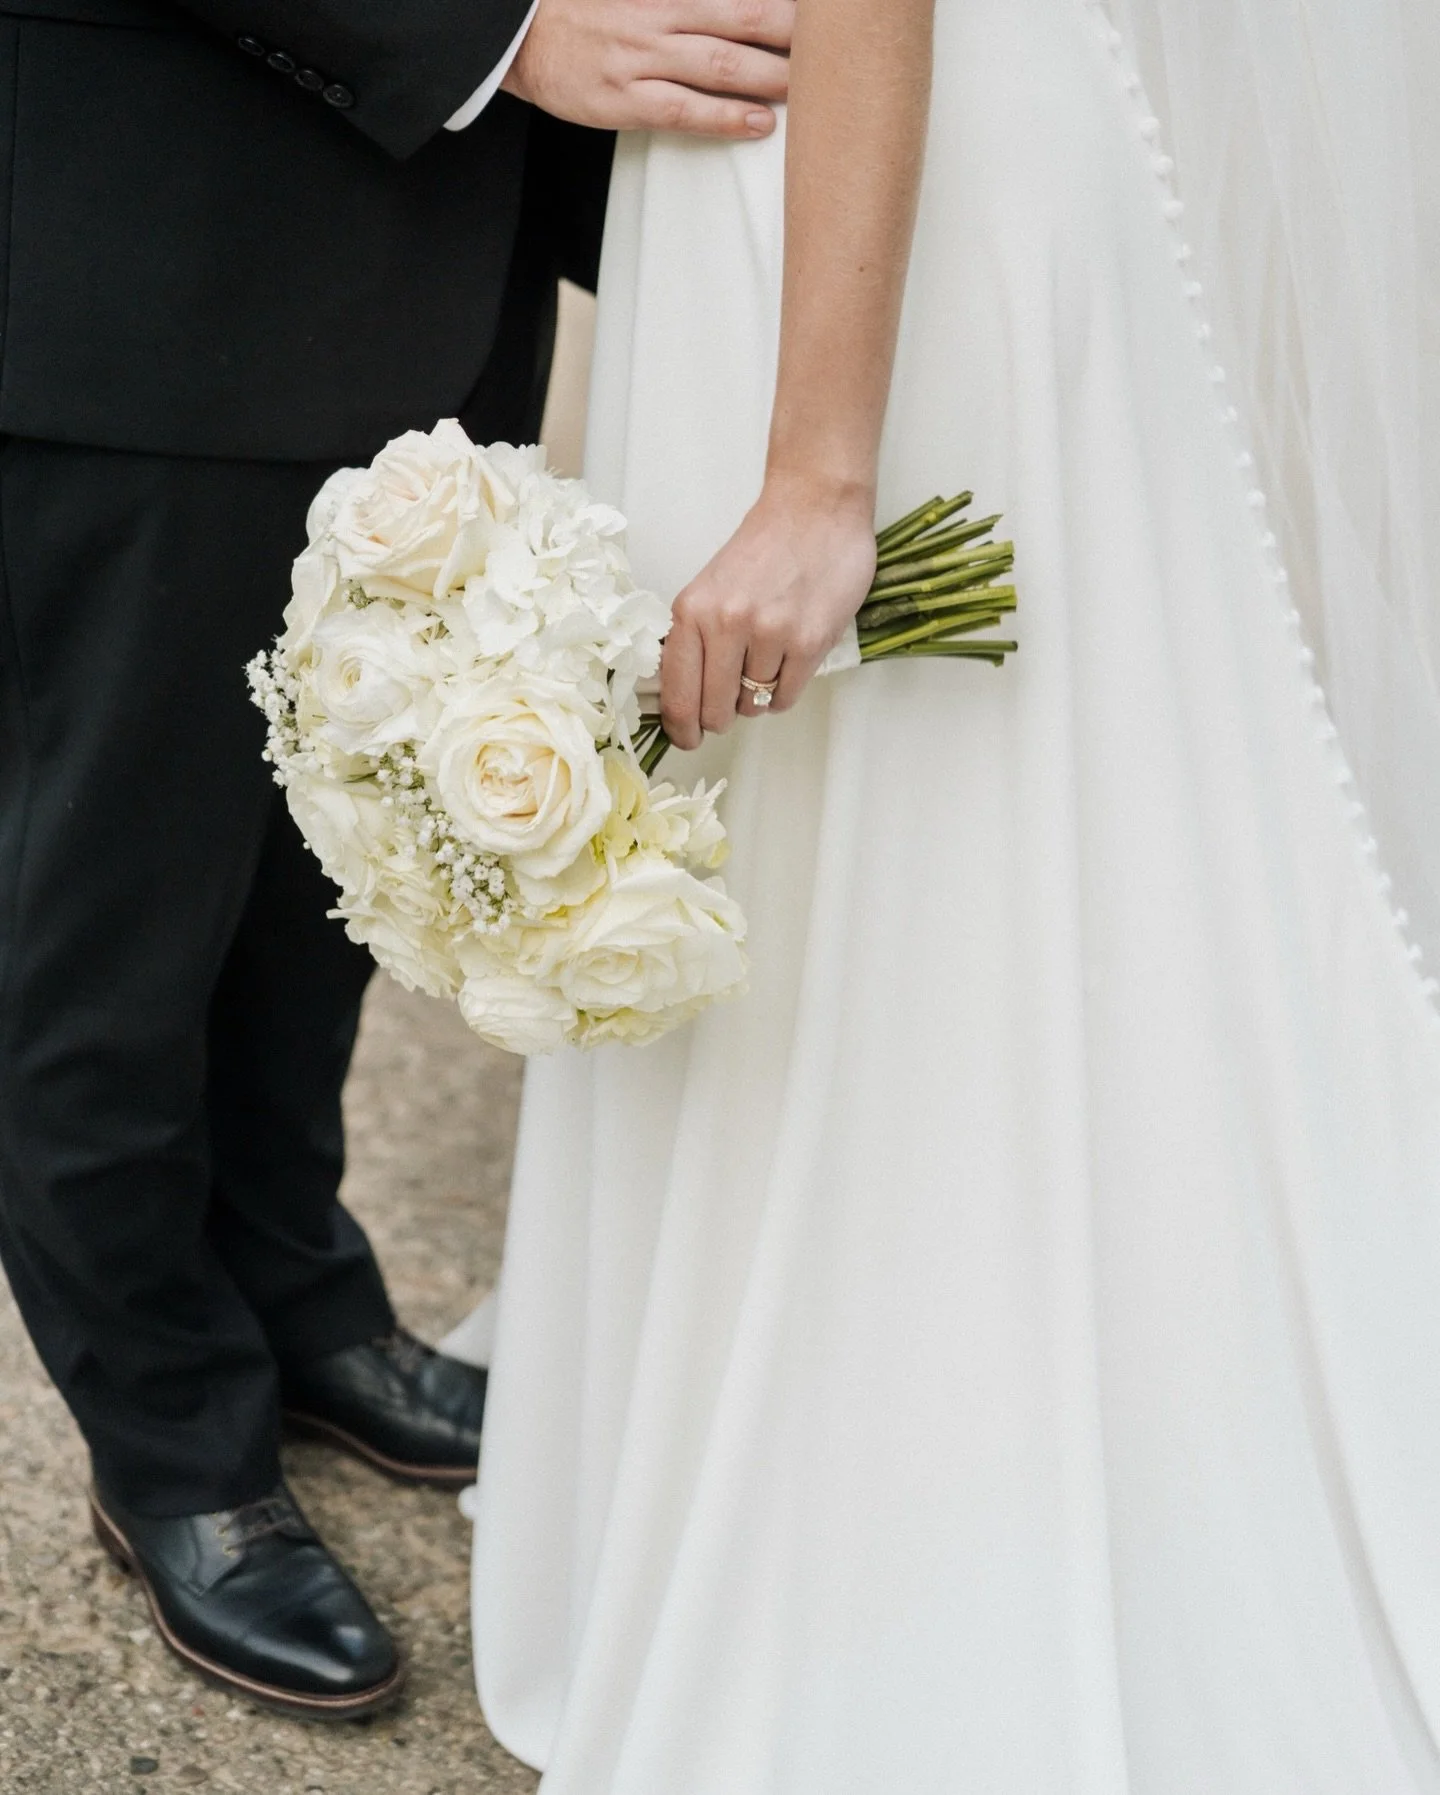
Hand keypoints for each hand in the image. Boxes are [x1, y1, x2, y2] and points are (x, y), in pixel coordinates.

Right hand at [503, 0, 792, 139]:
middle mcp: (658, 18)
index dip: (780, 3)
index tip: (821, 14)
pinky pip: (685, 110)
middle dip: (792, 32)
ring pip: (721, 65)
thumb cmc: (586, 13)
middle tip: (834, 49)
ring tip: (811, 88)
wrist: (519, 36)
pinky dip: (727, 117)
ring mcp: (642, 60)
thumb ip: (692, 3)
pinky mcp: (625, 100)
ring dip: (771, 76)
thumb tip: (741, 9)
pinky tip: (760, 122)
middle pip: (742, 19)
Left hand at [659, 472, 875, 749]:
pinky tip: (786, 664)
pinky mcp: (808, 641)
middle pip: (714, 710)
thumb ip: (694, 638)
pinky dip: (783, 691)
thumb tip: (682, 696)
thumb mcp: (709, 588)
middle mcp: (726, 623)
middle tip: (729, 705)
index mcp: (692, 610)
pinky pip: (786, 697)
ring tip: (765, 662)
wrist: (815, 509)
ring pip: (752, 705)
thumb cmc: (764, 550)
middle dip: (720, 717)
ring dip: (756, 697)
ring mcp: (769, 634)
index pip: (676, 694)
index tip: (686, 737)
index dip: (681, 727)